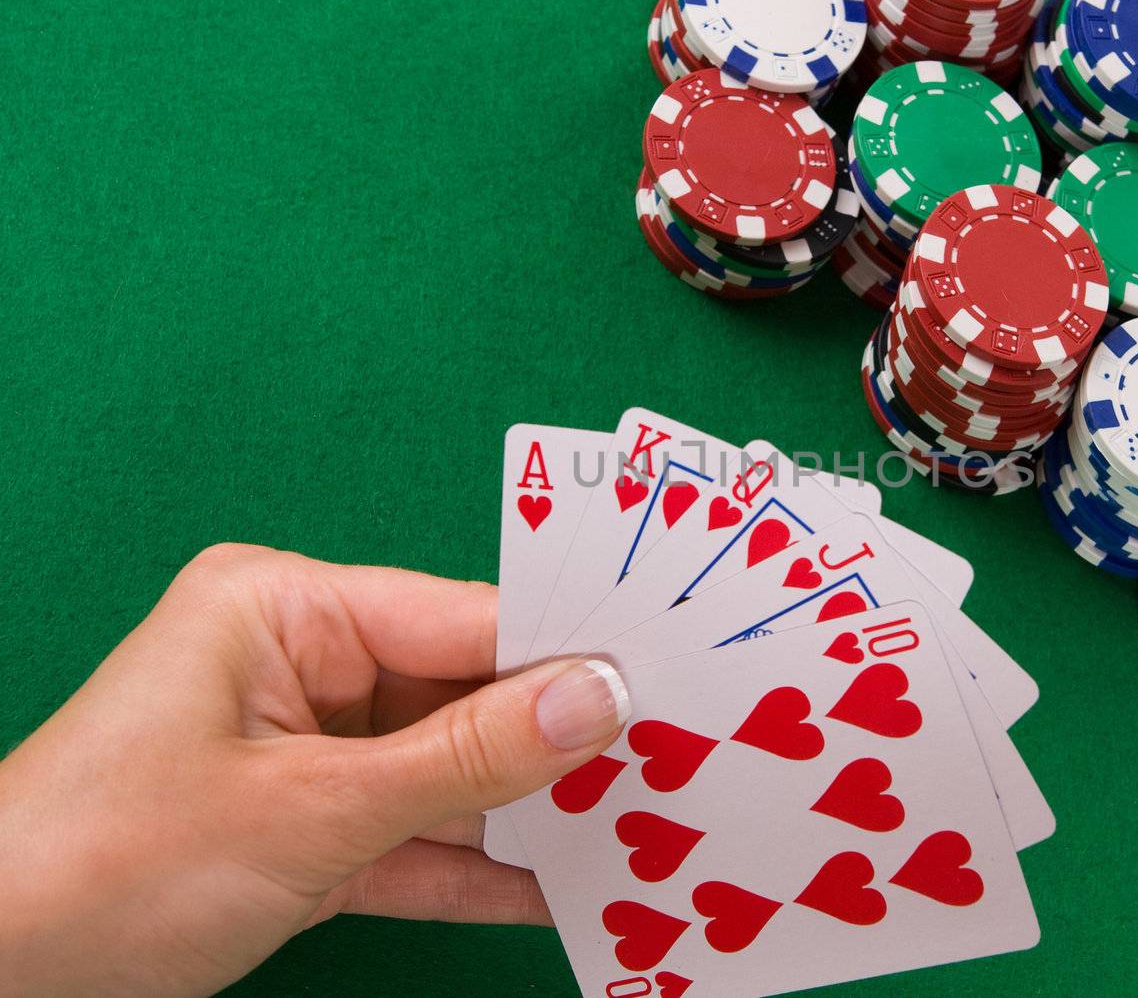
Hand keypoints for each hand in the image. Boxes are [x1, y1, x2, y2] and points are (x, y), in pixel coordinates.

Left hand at [0, 544, 629, 996]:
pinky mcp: (305, 833)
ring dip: (527, 814)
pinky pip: (415, 842)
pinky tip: (561, 889)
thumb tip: (597, 701)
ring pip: (447, 773)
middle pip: (464, 695)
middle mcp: (300, 666)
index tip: (667, 683)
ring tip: (643, 829)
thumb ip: (466, 758)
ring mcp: (305, 754)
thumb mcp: (310, 810)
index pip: (460, 618)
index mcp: (283, 610)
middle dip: (555, 741)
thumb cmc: (102, 867)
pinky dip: (475, 872)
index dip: (564, 655)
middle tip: (674, 763)